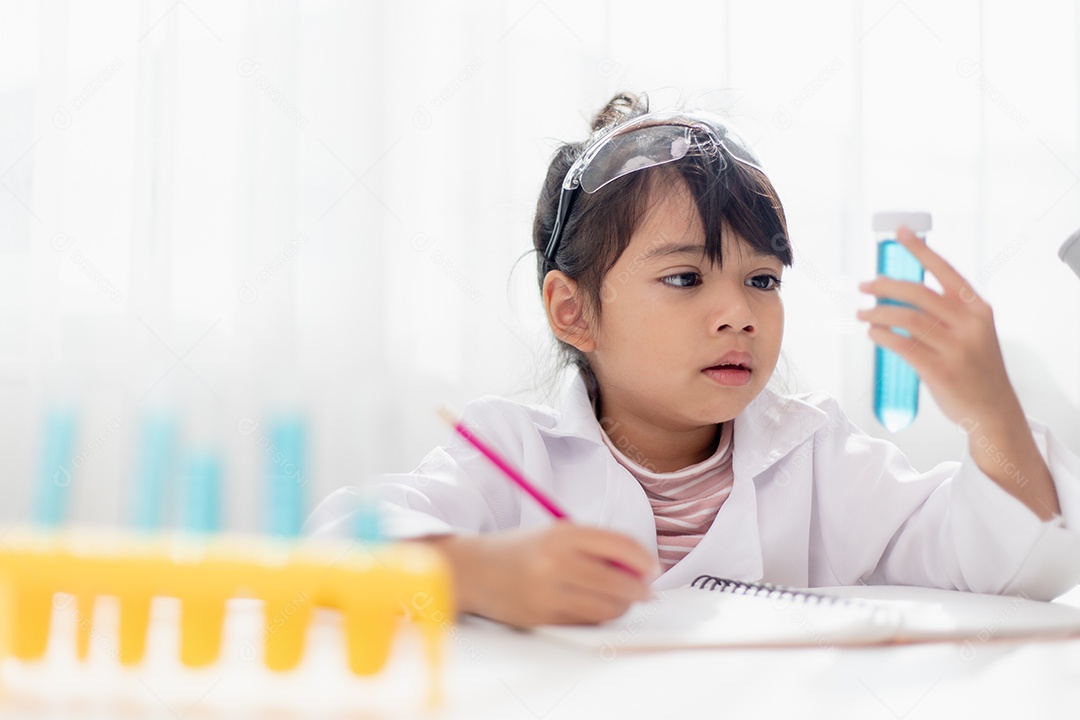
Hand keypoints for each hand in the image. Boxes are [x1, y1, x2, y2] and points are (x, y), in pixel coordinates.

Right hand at [427, 523, 656, 627]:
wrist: (474, 570)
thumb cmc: (521, 549)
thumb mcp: (557, 534)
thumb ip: (596, 546)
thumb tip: (640, 569)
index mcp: (562, 534)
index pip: (618, 545)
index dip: (643, 558)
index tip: (653, 567)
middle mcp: (555, 562)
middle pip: (618, 581)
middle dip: (640, 588)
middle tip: (646, 590)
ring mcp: (548, 593)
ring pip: (606, 608)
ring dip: (622, 606)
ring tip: (620, 599)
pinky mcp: (543, 618)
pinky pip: (586, 622)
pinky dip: (597, 616)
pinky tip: (594, 606)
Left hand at [856, 226, 1020, 427]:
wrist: (993, 410)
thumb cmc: (977, 368)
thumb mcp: (974, 332)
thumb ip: (948, 313)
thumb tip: (903, 294)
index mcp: (978, 309)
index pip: (945, 270)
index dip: (920, 250)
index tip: (900, 233)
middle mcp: (969, 324)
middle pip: (917, 292)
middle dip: (885, 285)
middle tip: (864, 286)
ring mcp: (956, 348)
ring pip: (905, 318)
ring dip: (877, 312)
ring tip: (862, 313)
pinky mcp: (940, 371)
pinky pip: (902, 346)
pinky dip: (881, 335)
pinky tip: (872, 332)